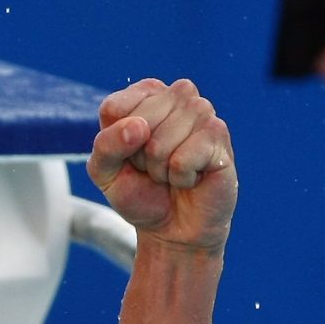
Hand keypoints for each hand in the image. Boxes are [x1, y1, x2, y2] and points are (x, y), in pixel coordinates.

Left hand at [89, 78, 235, 254]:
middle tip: (153, 167)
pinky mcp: (219, 136)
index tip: (129, 155)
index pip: (114, 108)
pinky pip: (183, 159)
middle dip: (139, 156)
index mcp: (146, 95)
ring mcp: (202, 112)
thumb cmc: (140, 194)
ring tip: (172, 172)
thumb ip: (106, 145)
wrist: (173, 228)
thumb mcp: (105, 172)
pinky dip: (180, 178)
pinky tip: (191, 177)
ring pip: (160, 142)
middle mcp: (178, 95)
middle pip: (140, 122)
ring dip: (160, 168)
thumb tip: (138, 127)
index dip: (115, 142)